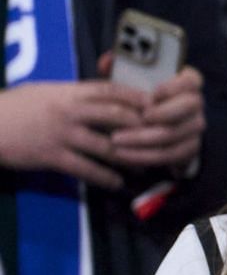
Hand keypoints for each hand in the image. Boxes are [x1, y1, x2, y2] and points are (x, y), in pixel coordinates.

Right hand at [0, 80, 145, 187]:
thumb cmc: (16, 106)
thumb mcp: (47, 92)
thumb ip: (75, 95)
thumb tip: (103, 98)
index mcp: (69, 92)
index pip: (111, 90)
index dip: (137, 98)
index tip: (158, 106)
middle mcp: (69, 111)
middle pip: (116, 116)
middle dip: (142, 128)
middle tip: (161, 139)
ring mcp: (62, 134)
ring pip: (106, 146)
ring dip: (130, 159)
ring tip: (146, 166)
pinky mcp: (52, 156)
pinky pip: (86, 169)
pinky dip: (105, 177)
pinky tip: (118, 183)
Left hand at [108, 66, 205, 170]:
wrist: (140, 130)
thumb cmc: (135, 101)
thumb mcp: (128, 81)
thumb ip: (119, 68)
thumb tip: (108, 60)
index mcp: (185, 83)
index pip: (192, 80)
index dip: (175, 86)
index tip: (152, 93)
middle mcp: (195, 105)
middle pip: (191, 106)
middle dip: (165, 112)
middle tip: (140, 117)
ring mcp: (194, 128)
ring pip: (176, 134)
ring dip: (145, 139)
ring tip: (117, 139)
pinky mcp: (189, 149)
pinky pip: (171, 155)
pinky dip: (146, 156)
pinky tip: (124, 154)